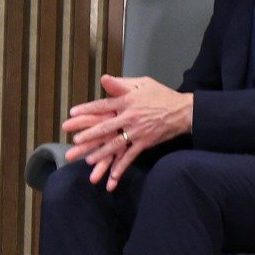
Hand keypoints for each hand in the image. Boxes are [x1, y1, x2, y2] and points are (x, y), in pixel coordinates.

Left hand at [61, 74, 193, 190]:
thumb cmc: (161, 95)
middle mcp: (130, 117)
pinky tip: (113, 175)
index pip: (103, 105)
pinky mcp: (145, 143)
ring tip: (88, 160)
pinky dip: (122, 166)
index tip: (72, 113)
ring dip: (101, 153)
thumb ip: (121, 84)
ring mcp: (137, 131)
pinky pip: (131, 156)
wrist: (182, 111)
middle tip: (75, 141)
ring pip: (116, 144)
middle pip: (106, 127)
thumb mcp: (142, 83)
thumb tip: (103, 78)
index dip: (86, 109)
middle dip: (89, 135)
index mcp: (127, 101)